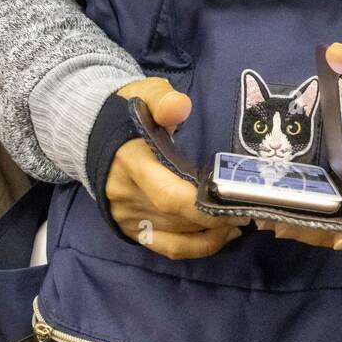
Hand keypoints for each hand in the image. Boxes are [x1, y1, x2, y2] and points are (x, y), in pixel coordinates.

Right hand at [106, 77, 246, 257]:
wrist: (92, 133)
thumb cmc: (129, 112)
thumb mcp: (145, 94)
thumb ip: (164, 99)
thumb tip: (180, 106)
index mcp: (132, 162)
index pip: (169, 196)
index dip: (204, 206)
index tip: (236, 201)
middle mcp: (127, 195)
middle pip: (179, 220)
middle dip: (217, 219)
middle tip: (250, 209)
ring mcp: (127, 216)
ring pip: (177, 236)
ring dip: (212, 232)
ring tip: (240, 219)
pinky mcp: (130, 228)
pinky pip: (167, 247)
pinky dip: (196, 246)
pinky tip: (220, 234)